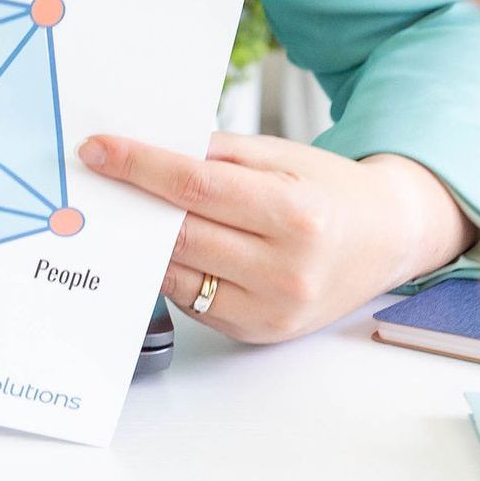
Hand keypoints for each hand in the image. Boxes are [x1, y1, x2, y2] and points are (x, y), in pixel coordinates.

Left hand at [76, 130, 474, 343]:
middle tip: (94, 178)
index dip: (138, 166)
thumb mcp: (281, 155)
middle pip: (181, 233)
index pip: (194, 188)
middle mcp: (287, 270)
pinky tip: (158, 244)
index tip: (96, 150)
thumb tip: (148, 149)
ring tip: (118, 209)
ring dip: (141, 240)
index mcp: (296, 216)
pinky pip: (192, 298)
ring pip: (178, 270)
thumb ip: (214, 153)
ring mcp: (273, 309)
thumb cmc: (329, 191)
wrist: (385, 240)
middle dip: (130, 202)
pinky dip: (171, 268)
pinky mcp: (258, 332)